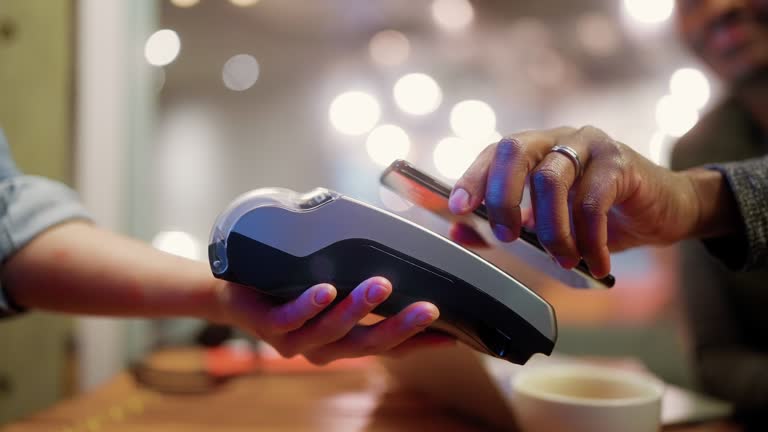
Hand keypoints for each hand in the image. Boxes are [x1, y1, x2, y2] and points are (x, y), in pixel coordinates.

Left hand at [213, 276, 449, 364]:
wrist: (236, 290)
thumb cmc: (293, 284)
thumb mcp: (334, 281)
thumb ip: (362, 278)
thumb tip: (404, 253)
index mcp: (344, 342)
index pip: (388, 348)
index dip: (419, 343)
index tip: (452, 335)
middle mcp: (324, 348)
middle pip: (366, 345)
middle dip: (400, 328)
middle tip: (430, 309)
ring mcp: (295, 340)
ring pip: (331, 331)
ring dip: (358, 309)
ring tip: (381, 285)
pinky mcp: (267, 325)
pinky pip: (291, 319)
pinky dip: (310, 305)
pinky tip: (326, 290)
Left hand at [449, 126, 727, 277]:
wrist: (665, 209)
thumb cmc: (602, 214)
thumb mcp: (549, 222)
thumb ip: (506, 224)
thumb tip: (458, 232)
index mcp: (536, 147)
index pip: (494, 152)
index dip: (473, 177)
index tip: (456, 209)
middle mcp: (559, 138)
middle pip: (516, 151)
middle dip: (503, 196)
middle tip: (506, 237)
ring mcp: (591, 145)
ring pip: (552, 179)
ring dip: (551, 230)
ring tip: (563, 260)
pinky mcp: (621, 162)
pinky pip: (593, 201)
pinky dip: (589, 239)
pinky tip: (596, 262)